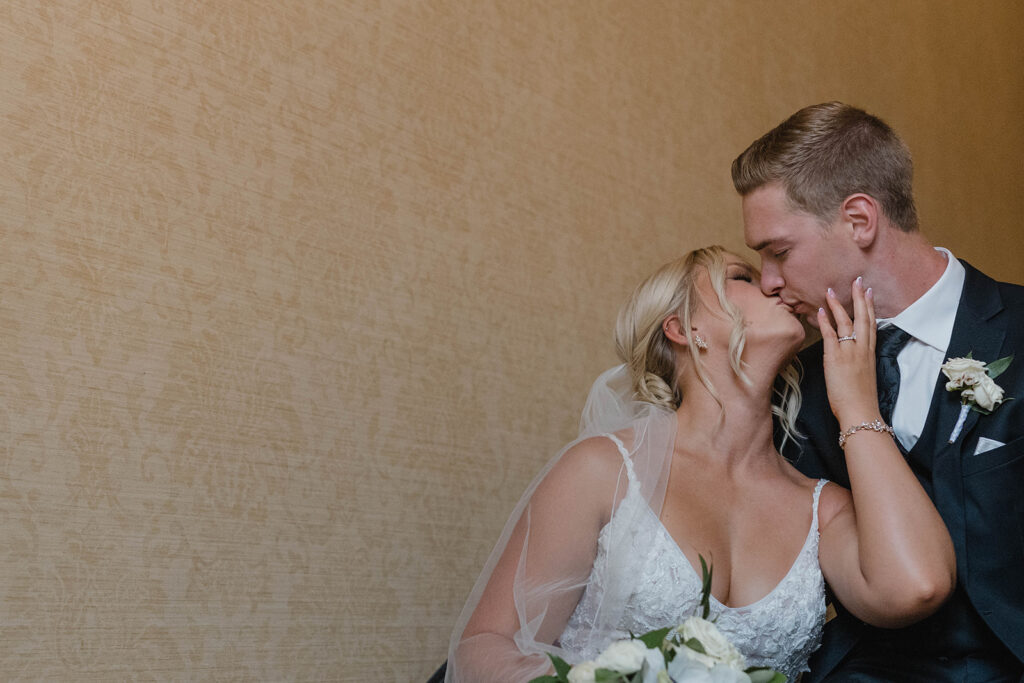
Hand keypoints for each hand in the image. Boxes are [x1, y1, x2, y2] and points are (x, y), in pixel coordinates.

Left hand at [817, 278, 881, 425]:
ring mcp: (849, 352)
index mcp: (870, 353)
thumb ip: (859, 362)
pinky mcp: (835, 358)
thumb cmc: (861, 399)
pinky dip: (825, 322)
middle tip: (858, 280)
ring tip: (832, 290)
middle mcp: (862, 349)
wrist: (860, 411)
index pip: (871, 324)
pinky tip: (821, 310)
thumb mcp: (864, 376)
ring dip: (839, 305)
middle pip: (862, 317)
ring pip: (846, 322)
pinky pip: (830, 335)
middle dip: (860, 298)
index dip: (870, 307)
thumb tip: (851, 357)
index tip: (869, 292)